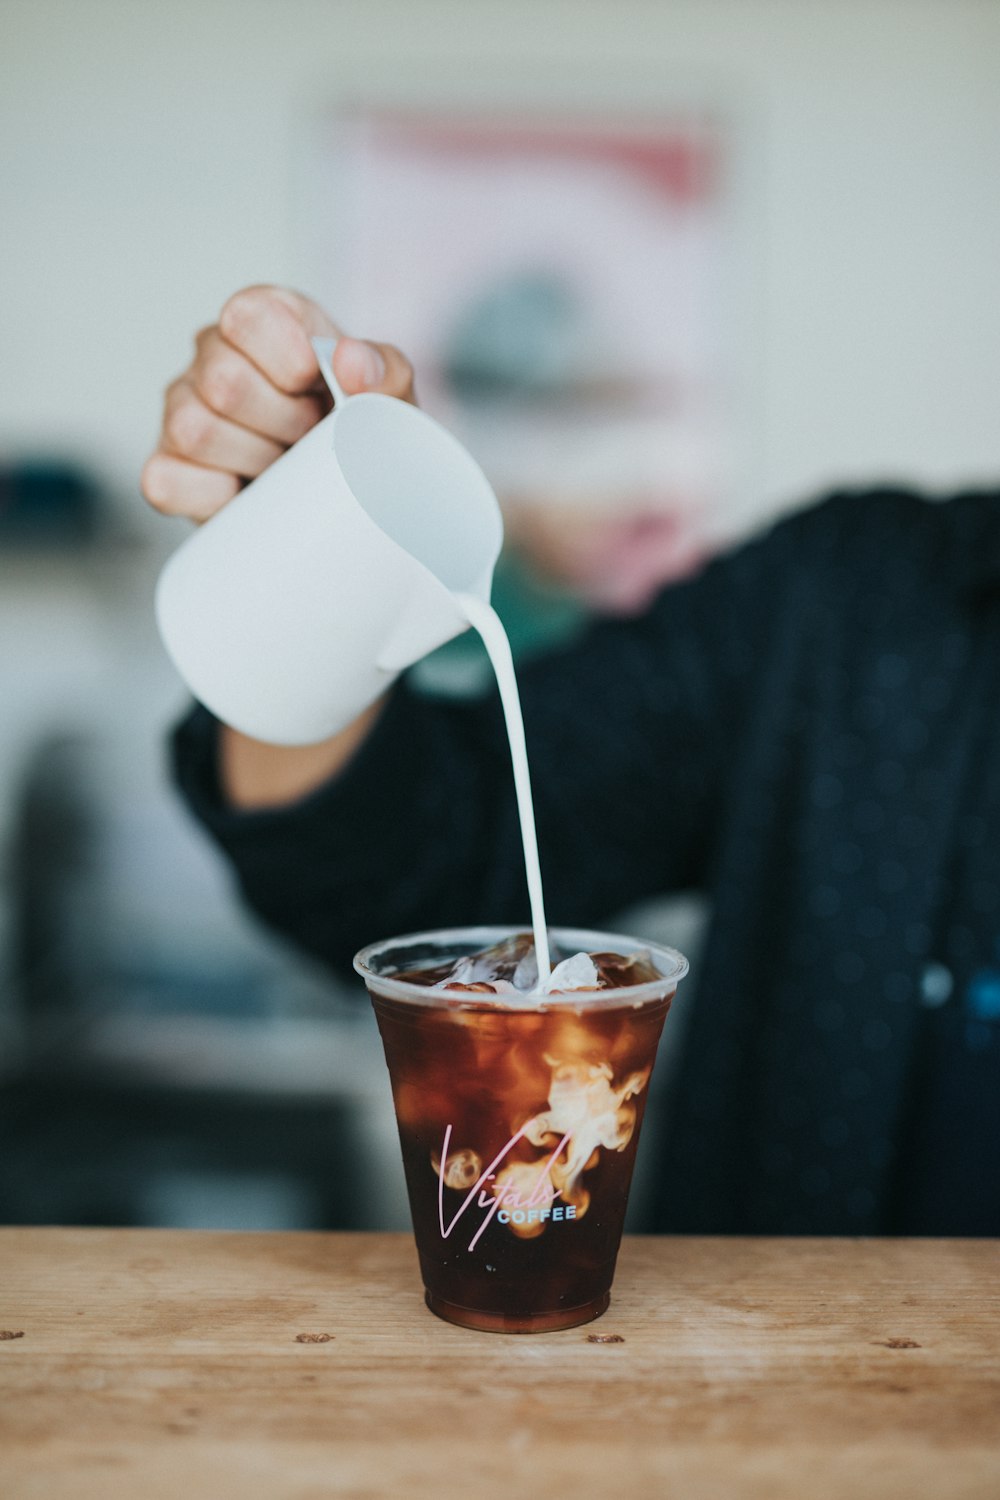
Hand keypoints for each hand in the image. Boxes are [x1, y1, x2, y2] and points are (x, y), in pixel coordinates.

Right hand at [141, 285, 415, 522]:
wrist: (349, 494)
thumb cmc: (360, 430)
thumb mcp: (390, 397)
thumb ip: (384, 370)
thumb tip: (349, 361)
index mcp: (261, 319)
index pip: (247, 315)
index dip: (291, 360)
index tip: (321, 387)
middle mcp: (211, 357)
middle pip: (224, 382)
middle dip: (285, 422)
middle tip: (310, 437)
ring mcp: (181, 411)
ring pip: (195, 431)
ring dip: (256, 460)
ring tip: (285, 465)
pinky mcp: (167, 469)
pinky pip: (166, 482)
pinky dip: (216, 498)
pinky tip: (249, 494)